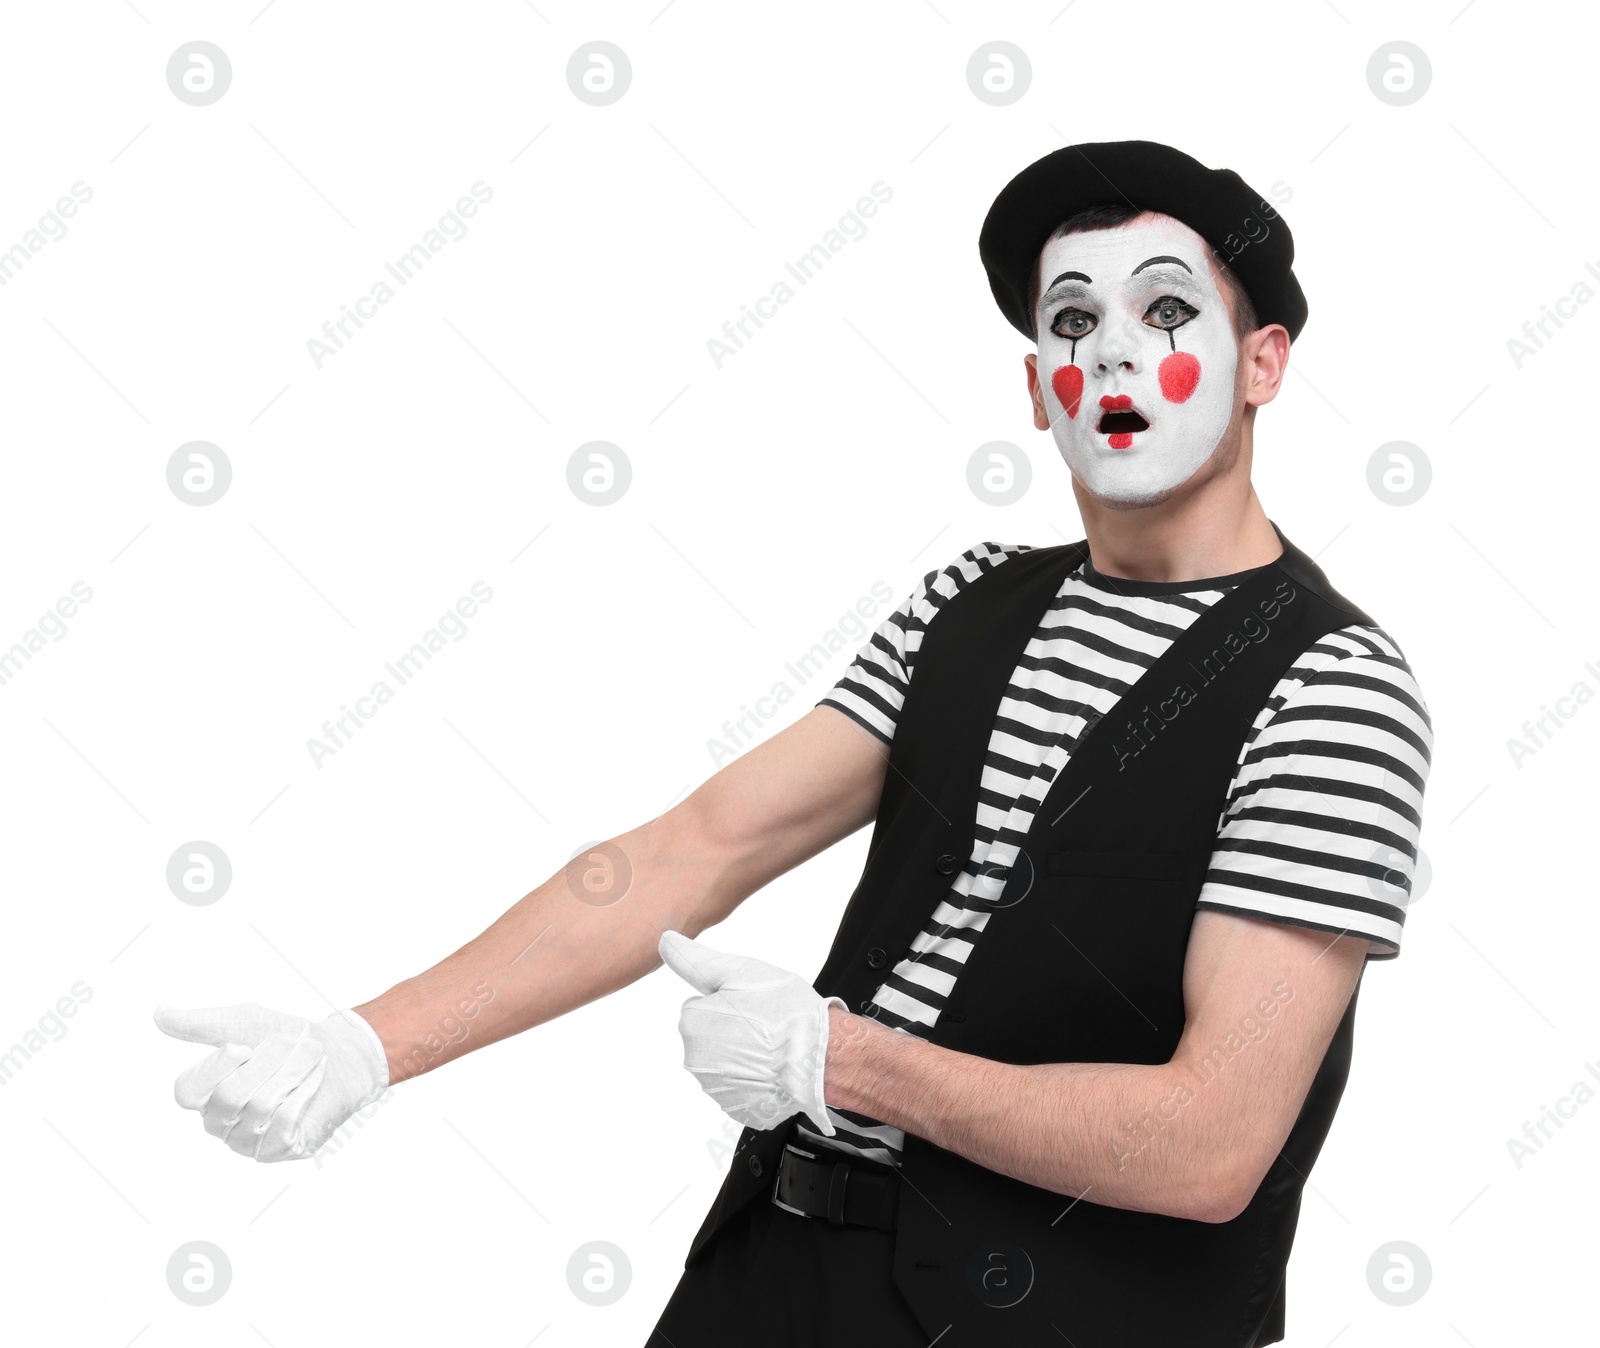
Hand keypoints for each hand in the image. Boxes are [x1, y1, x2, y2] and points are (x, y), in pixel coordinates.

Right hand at [154, 1002, 388, 1161]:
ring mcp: (248, 1142)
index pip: (188, 1092)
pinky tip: (314, 1078)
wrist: (339, 1052)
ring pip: (259, 1107)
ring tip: (308, 1055)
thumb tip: (160, 1013)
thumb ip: (201, 1023)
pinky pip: (285, 1122)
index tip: (244, 1046)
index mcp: (206, 1094)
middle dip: (266, 1062)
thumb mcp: (243, 1022)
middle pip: (228, 1098)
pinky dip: (304, 1091)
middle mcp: (220, 1122)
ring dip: (290, 1071)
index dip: (215, 1068)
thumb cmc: (286, 1038)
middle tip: (290, 1042)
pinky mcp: (278, 1150)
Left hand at [658, 930, 845, 1135]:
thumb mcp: (739, 971)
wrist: (821, 1056)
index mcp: (692, 1024)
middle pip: (709, 1036)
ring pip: (726, 1062)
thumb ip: (695, 959)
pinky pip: (742, 1087)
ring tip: (771, 1046)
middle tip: (763, 1024)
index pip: (700, 1006)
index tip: (751, 1005)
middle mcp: (696, 1061)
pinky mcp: (739, 1109)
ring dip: (743, 1054)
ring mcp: (717, 1089)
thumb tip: (666, 941)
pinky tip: (774, 1069)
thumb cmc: (784, 1012)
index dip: (727, 1002)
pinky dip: (755, 1079)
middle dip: (731, 1029)